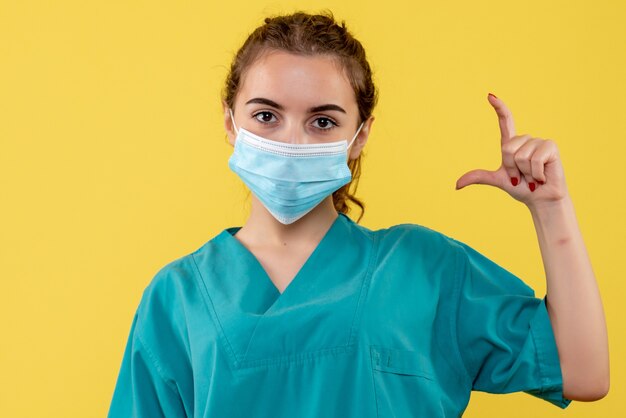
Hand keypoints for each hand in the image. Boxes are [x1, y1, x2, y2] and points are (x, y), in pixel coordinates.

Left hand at [455, 93, 568, 209]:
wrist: (541, 199)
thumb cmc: (522, 188)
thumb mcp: (497, 180)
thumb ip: (479, 177)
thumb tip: (456, 185)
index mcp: (512, 144)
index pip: (505, 122)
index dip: (499, 108)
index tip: (490, 95)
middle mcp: (525, 139)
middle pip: (506, 149)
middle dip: (512, 168)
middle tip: (522, 177)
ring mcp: (539, 141)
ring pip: (520, 156)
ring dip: (525, 173)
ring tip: (533, 177)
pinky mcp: (551, 146)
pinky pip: (534, 159)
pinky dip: (535, 173)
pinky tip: (542, 177)